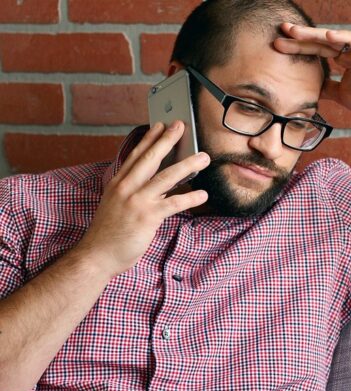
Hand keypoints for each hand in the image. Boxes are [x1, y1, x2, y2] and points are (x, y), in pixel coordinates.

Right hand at [74, 121, 209, 276]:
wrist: (97, 255)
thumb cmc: (109, 233)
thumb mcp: (117, 205)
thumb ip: (134, 193)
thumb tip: (158, 185)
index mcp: (118, 183)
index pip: (135, 156)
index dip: (149, 139)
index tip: (159, 125)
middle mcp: (126, 188)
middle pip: (150, 159)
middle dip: (167, 140)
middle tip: (181, 125)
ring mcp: (136, 201)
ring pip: (166, 177)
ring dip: (187, 165)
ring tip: (203, 157)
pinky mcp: (147, 217)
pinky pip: (174, 204)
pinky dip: (190, 197)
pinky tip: (203, 194)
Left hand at [273, 24, 350, 124]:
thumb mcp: (342, 95)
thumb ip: (328, 89)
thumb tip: (311, 89)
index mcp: (345, 59)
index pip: (317, 50)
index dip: (298, 47)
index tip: (278, 45)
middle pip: (322, 41)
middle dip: (301, 36)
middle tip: (281, 30)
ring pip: (336, 38)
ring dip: (315, 34)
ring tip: (296, 32)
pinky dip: (344, 38)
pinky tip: (328, 36)